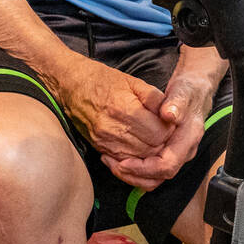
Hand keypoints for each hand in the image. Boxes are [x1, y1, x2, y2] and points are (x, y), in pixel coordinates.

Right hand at [53, 55, 172, 164]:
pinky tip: (140, 147)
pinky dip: (136, 158)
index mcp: (125, 110)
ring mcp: (105, 142)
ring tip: (153, 139)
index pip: (159, 134)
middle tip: (164, 133)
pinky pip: (124, 162)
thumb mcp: (134, 82)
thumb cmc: (103, 80)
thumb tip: (171, 115)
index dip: (169, 131)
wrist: (71, 85)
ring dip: (151, 153)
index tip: (170, 124)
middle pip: (151, 150)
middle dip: (163, 144)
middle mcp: (114, 129)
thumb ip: (155, 99)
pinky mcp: (99, 148)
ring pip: (139, 159)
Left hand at [101, 46, 225, 190]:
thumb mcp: (183, 92)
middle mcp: (183, 153)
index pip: (167, 165)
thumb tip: (169, 115)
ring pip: (153, 179)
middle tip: (111, 164)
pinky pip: (149, 173)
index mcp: (188, 140)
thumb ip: (176, 103)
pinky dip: (133, 170)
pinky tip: (118, 159)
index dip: (144, 168)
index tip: (124, 162)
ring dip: (131, 176)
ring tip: (111, 163)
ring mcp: (175, 155)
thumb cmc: (187, 92)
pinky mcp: (166, 155)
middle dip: (133, 174)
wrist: (194, 93)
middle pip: (158, 177)